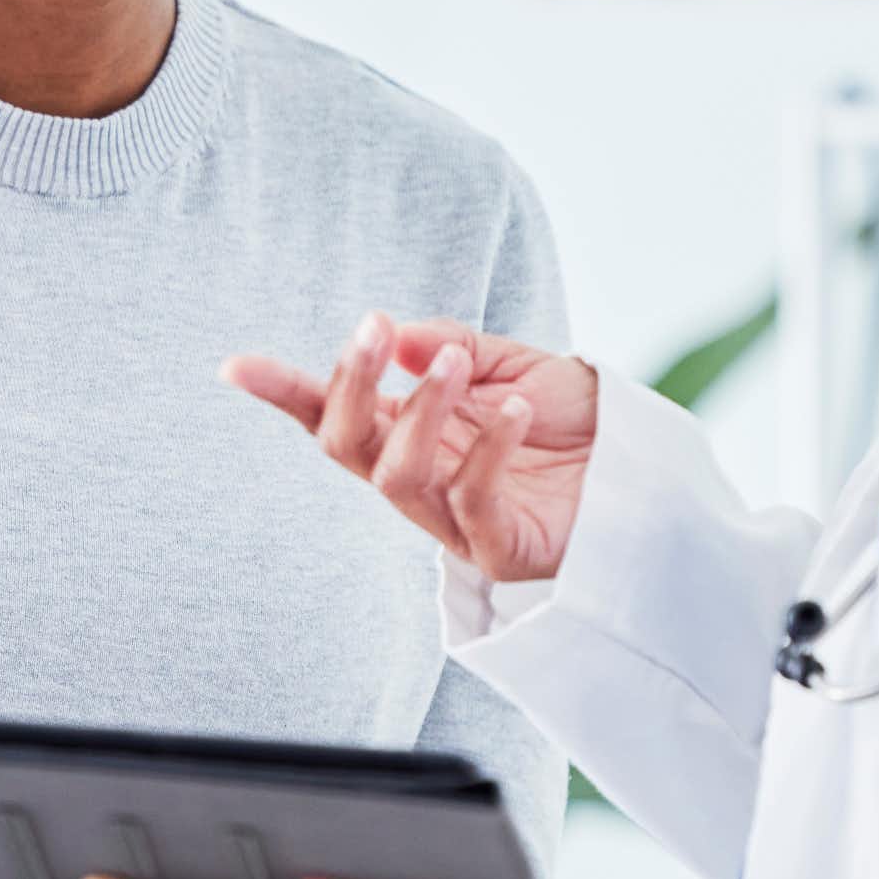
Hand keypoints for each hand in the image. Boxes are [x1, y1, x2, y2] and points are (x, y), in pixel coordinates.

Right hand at [223, 311, 597, 584]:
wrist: (642, 465)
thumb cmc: (572, 420)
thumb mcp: (510, 362)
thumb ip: (452, 347)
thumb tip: (401, 338)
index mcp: (410, 430)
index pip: (332, 414)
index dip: (283, 393)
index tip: (235, 367)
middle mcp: (419, 477)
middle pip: (346, 446)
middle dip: (349, 386)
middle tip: (373, 330)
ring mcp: (453, 519)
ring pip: (396, 476)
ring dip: (420, 411)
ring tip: (457, 364)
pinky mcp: (498, 548)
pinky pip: (472, 500)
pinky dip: (489, 449)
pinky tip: (519, 412)